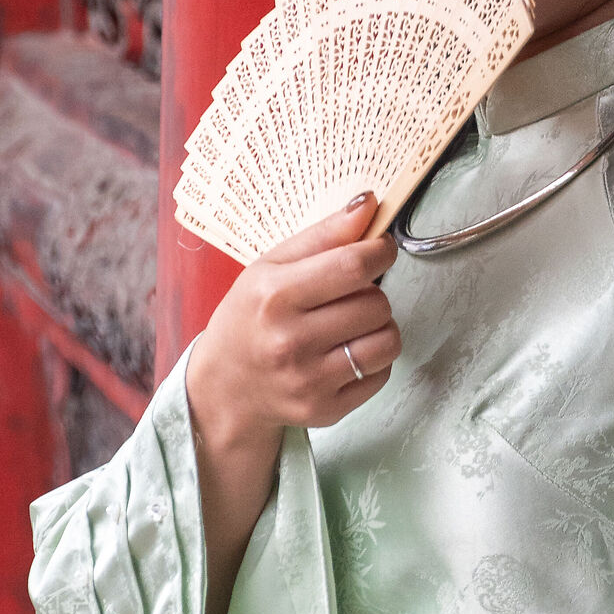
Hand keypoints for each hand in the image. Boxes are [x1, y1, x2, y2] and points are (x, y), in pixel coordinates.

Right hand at [187, 194, 400, 447]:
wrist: (226, 386)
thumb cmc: (251, 316)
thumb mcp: (271, 265)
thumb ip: (323, 234)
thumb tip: (369, 203)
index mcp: (274, 296)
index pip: (353, 266)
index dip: (380, 251)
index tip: (379, 250)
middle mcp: (290, 342)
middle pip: (376, 304)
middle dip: (372, 293)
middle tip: (350, 295)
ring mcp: (309, 381)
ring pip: (388, 341)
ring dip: (379, 327)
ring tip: (352, 325)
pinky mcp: (326, 410)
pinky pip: (382, 374)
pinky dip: (374, 360)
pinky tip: (345, 353)